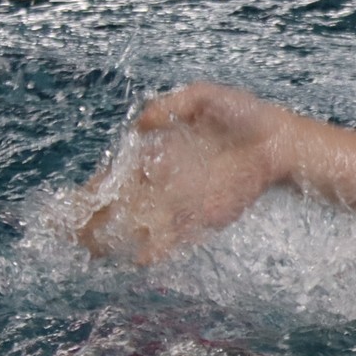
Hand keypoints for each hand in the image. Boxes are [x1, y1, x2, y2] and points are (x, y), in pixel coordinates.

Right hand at [77, 83, 294, 262]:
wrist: (281, 141)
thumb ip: (170, 105)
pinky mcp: (207, 215)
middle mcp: (166, 181)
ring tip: (95, 253)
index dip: (95, 188)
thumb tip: (140, 125)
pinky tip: (141, 258)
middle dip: (97, 221)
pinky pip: (178, 235)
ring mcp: (184, 201)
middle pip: (123, 205)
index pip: (117, 174)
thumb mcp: (204, 97)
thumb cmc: (245, 115)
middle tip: (75, 236)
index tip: (73, 201)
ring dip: (120, 240)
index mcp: (158, 153)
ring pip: (144, 224)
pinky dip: (160, 247)